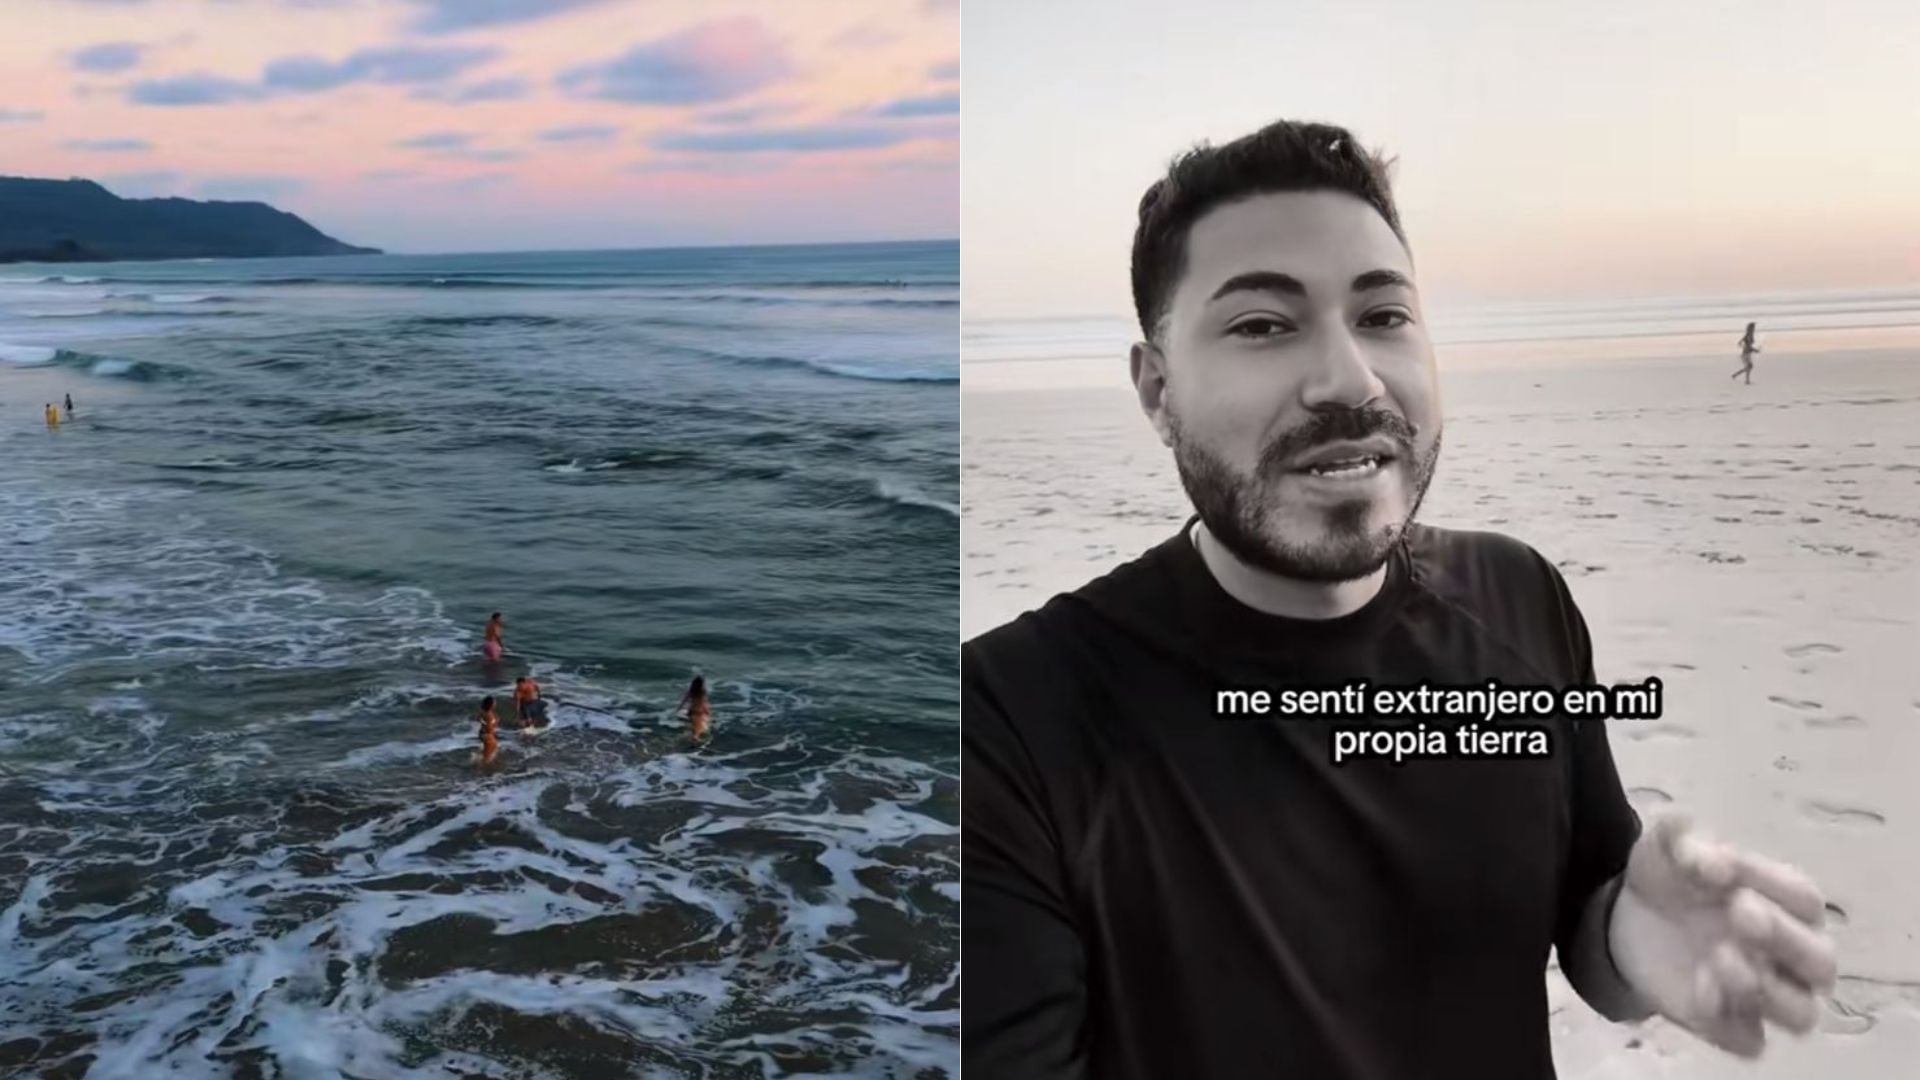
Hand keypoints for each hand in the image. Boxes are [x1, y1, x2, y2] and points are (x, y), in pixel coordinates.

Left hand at [1609, 815, 1837, 1056]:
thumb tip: (1712, 859)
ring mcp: (1762, 993)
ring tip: (1722, 958)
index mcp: (1784, 902)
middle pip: (1821, 961)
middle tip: (1740, 914)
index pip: (1804, 898)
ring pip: (1802, 1013)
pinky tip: (1699, 990)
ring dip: (1771, 991)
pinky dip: (1730, 1022)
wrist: (1625, 913)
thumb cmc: (1670, 875)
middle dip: (1785, 939)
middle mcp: (1788, 953)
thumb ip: (1684, 837)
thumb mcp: (1667, 845)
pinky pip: (1749, 1040)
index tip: (1720, 864)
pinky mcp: (1726, 1024)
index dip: (1768, 880)